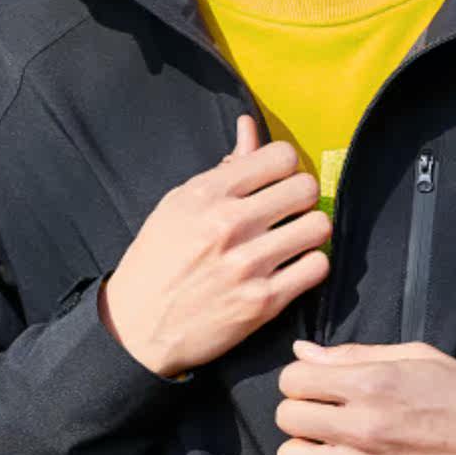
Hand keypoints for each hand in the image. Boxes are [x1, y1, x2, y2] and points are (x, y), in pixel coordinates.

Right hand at [101, 114, 330, 377]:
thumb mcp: (179, 204)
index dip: (286, 166)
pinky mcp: (262, 302)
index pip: (280, 156)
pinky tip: (294, 267)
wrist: (137, 328)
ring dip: (311, 232)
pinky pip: (317, 268)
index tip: (278, 181)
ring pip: (318, 227)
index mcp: (206, 194)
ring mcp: (247, 264)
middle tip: (291, 211)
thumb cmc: (157, 260)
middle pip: (305, 188)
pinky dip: (311, 266)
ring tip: (295, 239)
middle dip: (303, 197)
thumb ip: (224, 168)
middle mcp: (228, 224)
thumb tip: (250, 126)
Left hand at [274, 339, 455, 454]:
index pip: (294, 380)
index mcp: (372, 382)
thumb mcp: (415, 356)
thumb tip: (301, 352)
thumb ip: (353, 354)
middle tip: (324, 412)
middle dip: (300, 410)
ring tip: (327, 443)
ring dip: (304, 449)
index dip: (300, 379)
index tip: (318, 384)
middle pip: (287, 417)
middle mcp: (363, 425)